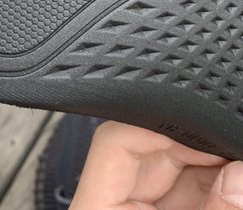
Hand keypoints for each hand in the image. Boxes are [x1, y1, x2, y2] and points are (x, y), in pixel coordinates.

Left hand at [70, 121, 242, 208]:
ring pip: (170, 166)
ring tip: (236, 167)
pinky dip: (208, 184)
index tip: (201, 124)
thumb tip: (240, 178)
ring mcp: (131, 208)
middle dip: (196, 144)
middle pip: (149, 149)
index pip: (114, 140)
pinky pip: (179, 188)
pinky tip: (231, 184)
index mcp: (96, 209)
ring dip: (209, 164)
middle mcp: (110, 203)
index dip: (157, 124)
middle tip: (233, 148)